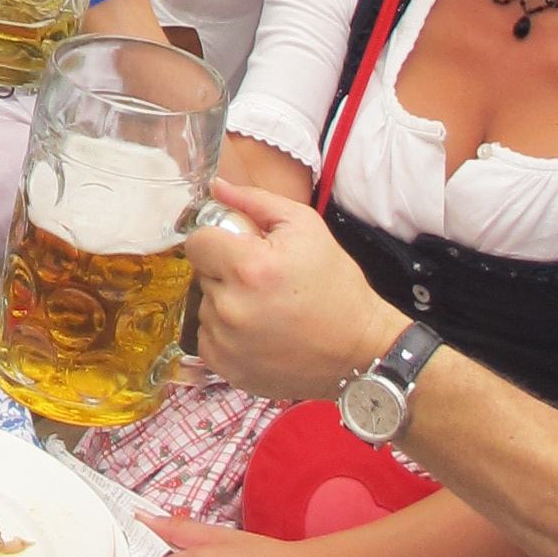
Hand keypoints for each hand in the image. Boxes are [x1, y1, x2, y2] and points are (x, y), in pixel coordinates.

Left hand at [185, 180, 404, 405]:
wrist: (359, 346)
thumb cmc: (335, 284)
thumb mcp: (305, 227)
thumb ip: (254, 201)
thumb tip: (217, 187)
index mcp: (248, 267)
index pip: (197, 243)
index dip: (218, 241)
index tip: (240, 249)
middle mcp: (231, 307)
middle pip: (203, 275)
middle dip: (226, 272)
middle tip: (261, 280)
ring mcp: (227, 343)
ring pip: (205, 307)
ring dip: (227, 303)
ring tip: (264, 308)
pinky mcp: (228, 368)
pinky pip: (208, 339)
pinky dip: (226, 334)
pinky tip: (258, 332)